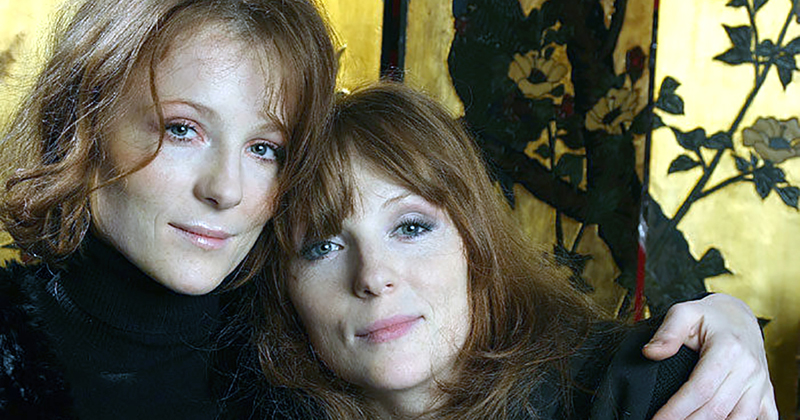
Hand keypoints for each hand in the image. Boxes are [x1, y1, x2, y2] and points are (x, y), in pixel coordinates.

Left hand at [643, 294, 777, 419]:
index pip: (700, 389)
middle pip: (717, 409)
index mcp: (728, 348)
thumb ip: (667, 332)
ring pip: (740, 419)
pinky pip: (764, 419)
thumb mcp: (684, 313)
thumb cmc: (708, 317)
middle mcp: (749, 369)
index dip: (676, 409)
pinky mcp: (767, 393)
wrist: (738, 317)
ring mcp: (760, 383)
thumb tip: (650, 352)